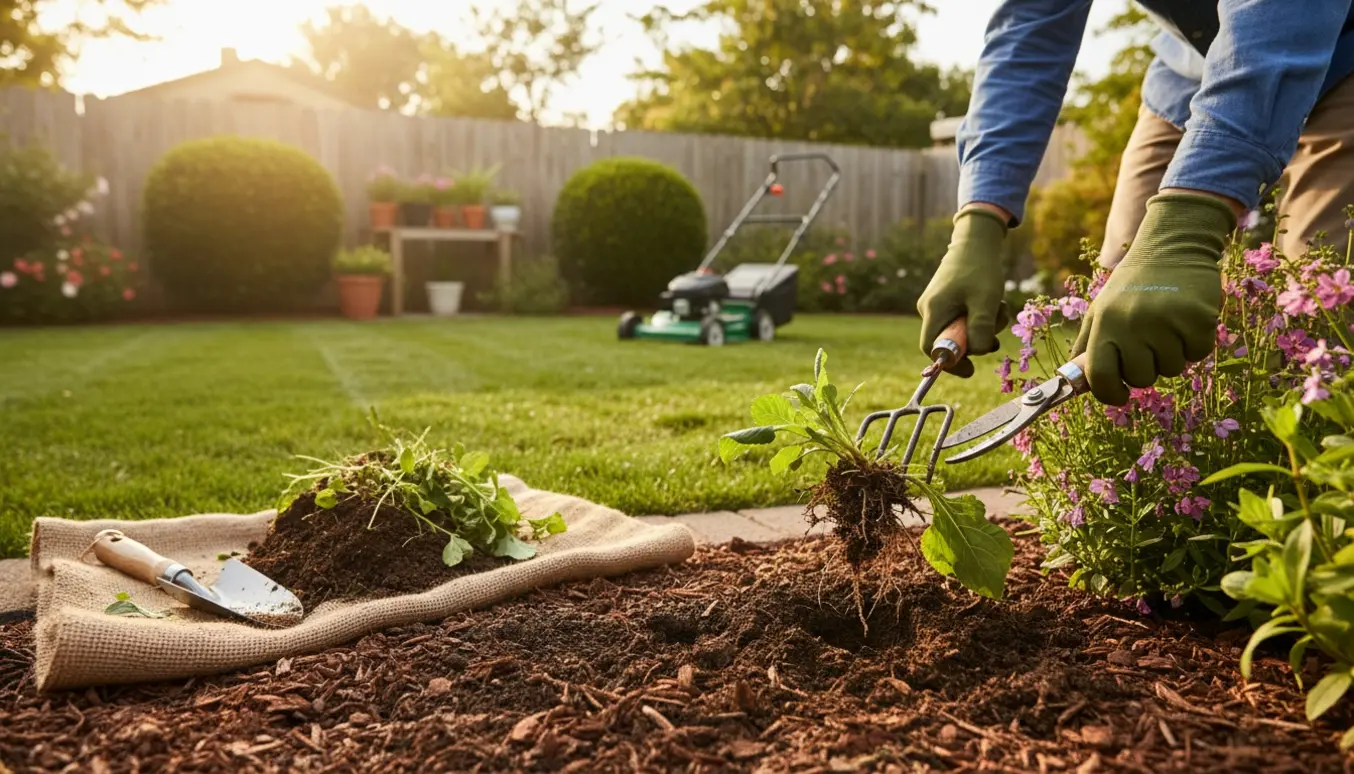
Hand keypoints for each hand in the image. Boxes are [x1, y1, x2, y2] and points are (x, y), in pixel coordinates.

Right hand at [916, 206, 1010, 377]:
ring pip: (960, 330)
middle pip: (949, 341)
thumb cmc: (980, 268)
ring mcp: (938, 304)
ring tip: (999, 308)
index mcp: (933, 310)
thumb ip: (981, 329)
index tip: (972, 369)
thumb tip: (979, 352)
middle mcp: (930, 309)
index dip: (950, 364)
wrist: (976, 239)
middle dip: (976, 340)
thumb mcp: (986, 300)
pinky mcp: (947, 300)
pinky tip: (993, 303)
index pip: (932, 349)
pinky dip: (980, 317)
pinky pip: (962, 319)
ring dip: (983, 327)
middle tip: (997, 333)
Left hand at [1072, 192, 1236, 404]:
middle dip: (1147, 368)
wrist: (1172, 246)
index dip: (1110, 394)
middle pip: (1141, 378)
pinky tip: (1187, 320)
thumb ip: (1088, 346)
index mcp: (1104, 323)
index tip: (1120, 395)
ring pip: (1172, 369)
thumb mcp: (1100, 310)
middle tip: (1149, 341)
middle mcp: (1131, 323)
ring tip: (1168, 325)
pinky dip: (1196, 343)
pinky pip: (1198, 354)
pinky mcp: (1197, 318)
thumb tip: (1076, 385)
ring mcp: (1165, 321)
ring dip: (1173, 354)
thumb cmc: (1132, 286)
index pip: (1100, 376)